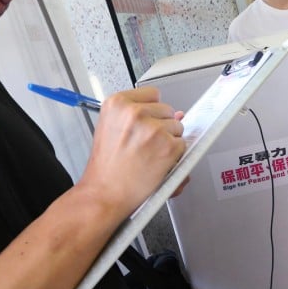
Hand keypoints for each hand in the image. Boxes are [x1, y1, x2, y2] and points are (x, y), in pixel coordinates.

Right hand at [79, 87, 185, 214]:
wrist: (104, 194)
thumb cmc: (107, 168)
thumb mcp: (113, 130)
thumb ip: (143, 117)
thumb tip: (179, 113)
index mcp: (116, 103)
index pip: (153, 94)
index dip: (152, 112)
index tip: (144, 125)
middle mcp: (134, 112)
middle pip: (168, 110)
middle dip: (161, 127)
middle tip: (143, 147)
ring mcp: (152, 129)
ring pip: (178, 128)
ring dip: (169, 142)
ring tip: (148, 156)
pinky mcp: (167, 146)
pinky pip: (183, 146)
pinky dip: (175, 157)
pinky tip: (156, 164)